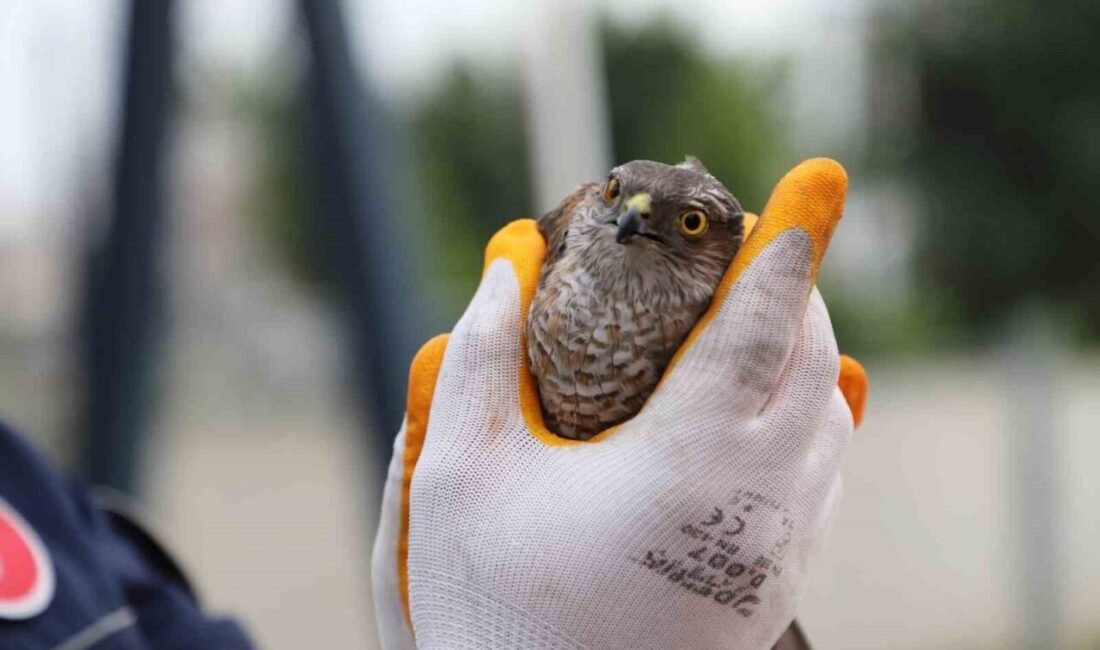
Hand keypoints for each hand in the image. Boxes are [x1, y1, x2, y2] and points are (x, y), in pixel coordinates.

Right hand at [372, 159, 866, 648]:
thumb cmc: (496, 612)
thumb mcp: (461, 477)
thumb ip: (481, 360)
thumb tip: (506, 269)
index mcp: (689, 461)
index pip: (759, 324)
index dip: (785, 247)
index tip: (807, 190)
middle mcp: (756, 500)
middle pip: (813, 363)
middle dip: (797, 293)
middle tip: (761, 251)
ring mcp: (775, 549)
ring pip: (829, 423)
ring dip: (807, 357)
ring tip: (760, 322)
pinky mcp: (773, 586)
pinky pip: (822, 481)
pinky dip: (810, 422)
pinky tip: (766, 413)